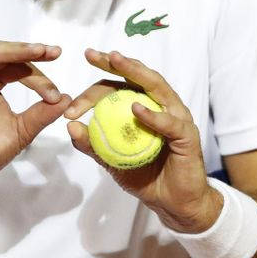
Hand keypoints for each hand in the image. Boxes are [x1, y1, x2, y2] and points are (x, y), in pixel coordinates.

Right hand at [0, 41, 69, 206]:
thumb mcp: (20, 133)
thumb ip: (41, 116)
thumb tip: (67, 99)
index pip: (18, 70)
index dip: (39, 77)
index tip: (57, 93)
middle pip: (3, 57)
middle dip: (28, 52)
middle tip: (52, 52)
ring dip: (9, 51)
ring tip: (33, 50)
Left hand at [65, 49, 221, 233]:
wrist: (173, 204)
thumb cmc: (145, 177)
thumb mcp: (111, 160)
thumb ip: (93, 144)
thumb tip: (69, 126)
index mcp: (143, 107)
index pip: (116, 88)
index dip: (92, 91)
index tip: (69, 105)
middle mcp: (161, 105)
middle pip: (136, 77)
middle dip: (114, 62)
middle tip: (91, 54)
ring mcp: (176, 116)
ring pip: (155, 86)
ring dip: (134, 71)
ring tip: (115, 60)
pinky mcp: (187, 134)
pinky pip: (169, 122)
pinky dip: (152, 115)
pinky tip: (136, 109)